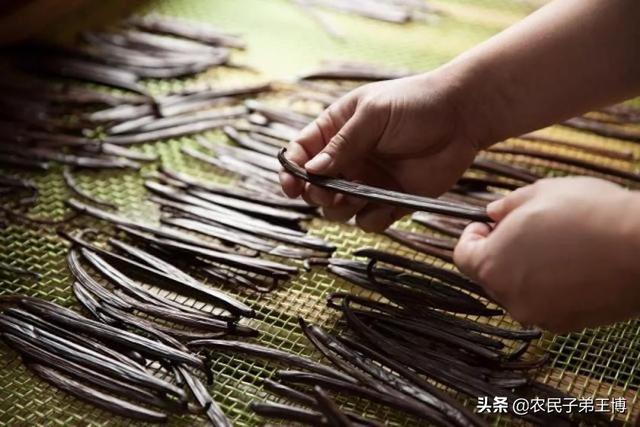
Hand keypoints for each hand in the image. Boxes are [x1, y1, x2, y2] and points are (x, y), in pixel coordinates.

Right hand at [280, 70, 479, 231]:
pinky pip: (369, 221)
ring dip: (342, 208)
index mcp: (336, 131)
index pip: (302, 153)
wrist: (462, 117)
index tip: (292, 186)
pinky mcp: (391, 200)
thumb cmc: (415, 104)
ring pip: (338, 209)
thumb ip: (342, 143)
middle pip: (315, 187)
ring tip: (358, 194)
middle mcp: (349, 159)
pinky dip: (373, 219)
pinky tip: (386, 205)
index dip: (292, 171)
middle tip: (328, 191)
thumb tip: (311, 170)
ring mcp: (368, 182)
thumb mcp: (373, 114)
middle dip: (317, 194)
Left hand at [454, 177, 639, 331]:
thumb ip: (506, 206)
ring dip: (524, 270)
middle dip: (499, 251)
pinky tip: (572, 265)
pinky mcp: (566, 324)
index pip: (462, 256)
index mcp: (492, 265)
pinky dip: (549, 287)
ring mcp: (538, 314)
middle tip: (522, 230)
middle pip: (489, 275)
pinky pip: (544, 303)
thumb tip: (493, 214)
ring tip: (554, 245)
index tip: (485, 226)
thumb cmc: (590, 214)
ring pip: (517, 290)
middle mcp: (509, 296)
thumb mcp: (540, 193)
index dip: (471, 237)